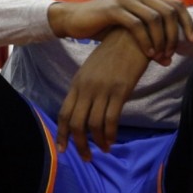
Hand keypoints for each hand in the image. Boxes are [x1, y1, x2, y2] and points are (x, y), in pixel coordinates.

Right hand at [48, 0, 192, 64]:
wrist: (75, 20)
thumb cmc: (104, 27)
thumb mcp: (130, 31)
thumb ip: (150, 39)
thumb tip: (168, 59)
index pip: (177, 5)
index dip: (188, 23)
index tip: (192, 42)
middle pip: (169, 12)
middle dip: (174, 35)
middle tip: (170, 54)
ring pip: (155, 19)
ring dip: (161, 40)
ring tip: (159, 56)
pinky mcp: (113, 9)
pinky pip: (137, 25)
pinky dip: (146, 41)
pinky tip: (147, 53)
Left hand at [56, 28, 149, 159]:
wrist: (130, 36)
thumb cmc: (113, 53)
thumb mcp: (93, 70)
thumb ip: (87, 88)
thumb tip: (86, 108)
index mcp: (78, 83)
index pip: (64, 112)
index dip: (62, 132)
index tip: (64, 149)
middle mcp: (86, 87)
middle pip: (75, 122)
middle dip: (78, 143)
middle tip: (85, 157)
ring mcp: (102, 89)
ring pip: (92, 123)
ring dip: (96, 141)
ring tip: (102, 151)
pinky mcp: (119, 90)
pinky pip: (111, 118)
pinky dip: (110, 133)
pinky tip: (112, 141)